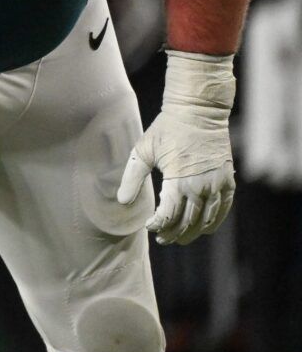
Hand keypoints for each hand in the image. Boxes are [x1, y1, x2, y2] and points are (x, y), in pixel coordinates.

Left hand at [117, 50, 236, 243]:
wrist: (198, 112)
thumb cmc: (166, 130)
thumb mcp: (143, 150)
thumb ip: (132, 177)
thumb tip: (122, 201)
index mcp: (178, 180)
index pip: (169, 214)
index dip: (158, 224)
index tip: (149, 226)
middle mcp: (201, 186)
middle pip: (188, 221)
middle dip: (173, 233)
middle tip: (162, 239)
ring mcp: (217, 185)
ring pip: (206, 219)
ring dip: (193, 232)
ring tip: (179, 238)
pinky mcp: (228, 181)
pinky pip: (223, 209)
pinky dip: (214, 222)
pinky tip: (204, 228)